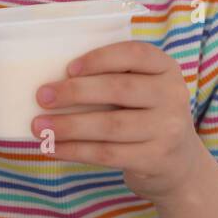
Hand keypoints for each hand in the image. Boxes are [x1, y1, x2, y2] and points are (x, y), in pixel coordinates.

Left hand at [30, 40, 204, 203]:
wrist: (180, 163)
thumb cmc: (146, 116)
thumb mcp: (144, 89)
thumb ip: (114, 77)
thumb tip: (54, 77)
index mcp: (166, 68)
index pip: (134, 54)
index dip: (99, 58)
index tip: (68, 68)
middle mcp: (172, 96)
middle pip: (119, 89)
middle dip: (75, 92)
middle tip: (42, 97)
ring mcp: (167, 129)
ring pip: (110, 125)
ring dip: (68, 125)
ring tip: (38, 126)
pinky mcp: (155, 159)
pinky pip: (107, 153)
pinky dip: (75, 150)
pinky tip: (53, 148)